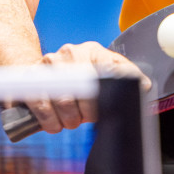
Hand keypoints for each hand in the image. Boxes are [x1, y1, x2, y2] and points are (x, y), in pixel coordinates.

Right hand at [25, 41, 150, 133]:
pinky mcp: (29, 79)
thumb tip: (145, 85)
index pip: (108, 71)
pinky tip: (55, 123)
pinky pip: (42, 107)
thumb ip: (125, 75)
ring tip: (70, 120)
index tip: (104, 108)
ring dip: (69, 120)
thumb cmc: (78, 75)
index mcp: (92, 51)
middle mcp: (69, 54)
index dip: (107, 96)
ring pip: (62, 102)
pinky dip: (50, 122)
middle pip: (84, 92)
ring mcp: (48, 65)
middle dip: (86, 113)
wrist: (42, 70)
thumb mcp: (104, 70)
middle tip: (86, 117)